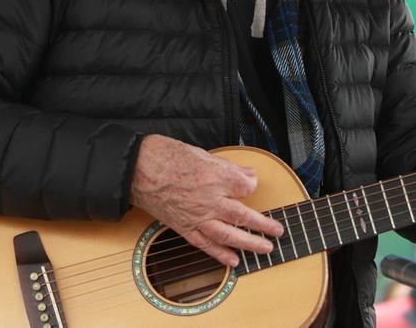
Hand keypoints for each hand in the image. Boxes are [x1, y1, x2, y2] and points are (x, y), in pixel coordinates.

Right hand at [130, 135, 284, 267]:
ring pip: (228, 234)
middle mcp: (209, 200)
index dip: (252, 186)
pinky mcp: (184, 227)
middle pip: (243, 216)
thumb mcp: (202, 153)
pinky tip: (233, 261)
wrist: (137, 170)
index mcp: (215, 177)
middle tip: (278, 231)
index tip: (253, 185)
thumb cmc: (166, 157)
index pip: (245, 186)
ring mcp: (197, 216)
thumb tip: (249, 175)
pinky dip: (220, 254)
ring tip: (266, 249)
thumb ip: (229, 167)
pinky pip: (205, 244)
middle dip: (263, 225)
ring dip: (249, 244)